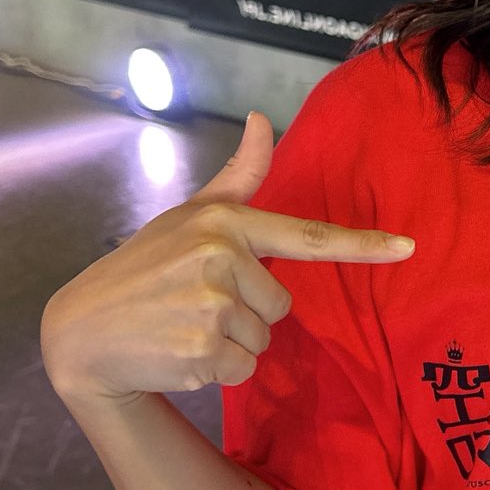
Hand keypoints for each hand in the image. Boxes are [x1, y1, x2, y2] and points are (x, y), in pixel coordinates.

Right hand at [40, 110, 413, 407]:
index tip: (408, 248)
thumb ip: (239, 177)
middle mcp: (221, 259)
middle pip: (282, 304)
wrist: (82, 331)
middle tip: (194, 303)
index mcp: (224, 223)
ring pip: (263, 339)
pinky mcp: (203, 351)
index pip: (308, 236)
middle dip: (247, 311)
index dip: (363, 244)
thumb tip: (263, 118)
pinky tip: (178, 352)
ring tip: (183, 325)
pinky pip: (243, 369)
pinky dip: (216, 371)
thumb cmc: (144, 267)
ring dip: (230, 342)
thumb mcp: (190, 216)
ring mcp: (212, 306)